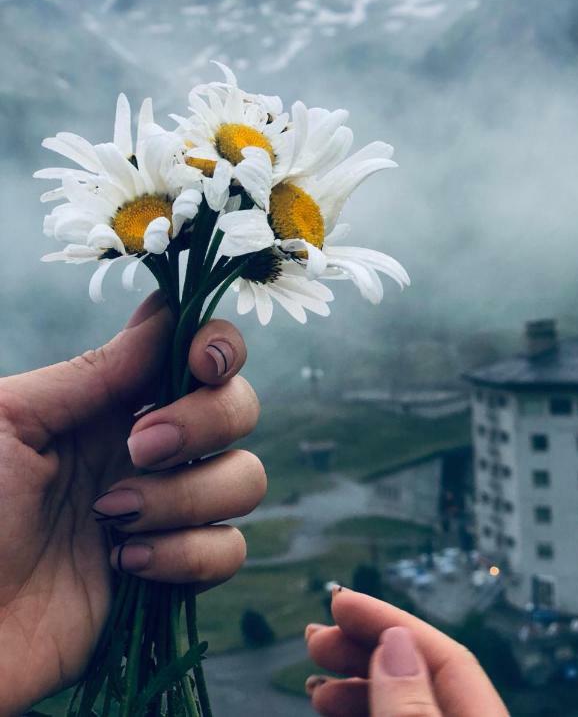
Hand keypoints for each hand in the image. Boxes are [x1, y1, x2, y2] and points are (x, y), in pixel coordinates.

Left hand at [0, 291, 265, 714]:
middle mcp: (152, 448)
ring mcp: (167, 510)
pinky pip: (228, 551)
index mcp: (114, 402)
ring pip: (245, 478)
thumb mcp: (12, 421)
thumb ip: (95, 372)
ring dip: (186, 495)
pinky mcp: (173, 573)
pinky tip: (125, 564)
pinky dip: (185, 555)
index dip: (220, 347)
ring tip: (113, 516)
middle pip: (239, 409)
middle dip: (204, 422)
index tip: (203, 362)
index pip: (200, 355)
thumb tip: (166, 312)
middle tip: (139, 447)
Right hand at [304, 588, 508, 715]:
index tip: (341, 603)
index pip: (447, 657)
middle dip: (364, 651)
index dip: (390, 623)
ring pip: (403, 705)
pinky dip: (364, 712)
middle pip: (421, 677)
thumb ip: (410, 708)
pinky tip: (332, 707)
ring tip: (315, 681)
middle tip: (316, 638)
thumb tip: (396, 642)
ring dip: (356, 685)